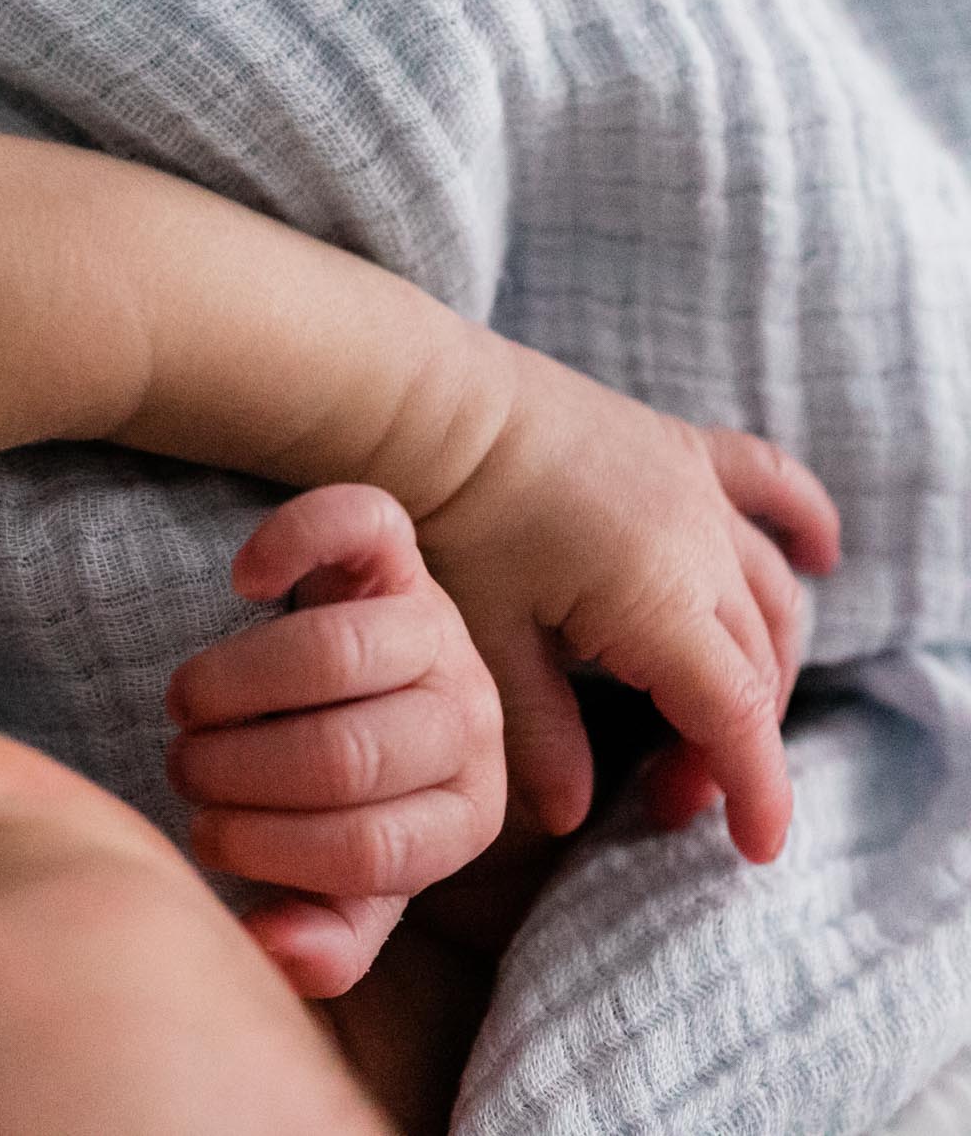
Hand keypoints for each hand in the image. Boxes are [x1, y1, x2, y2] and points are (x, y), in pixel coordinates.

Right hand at [166, 484, 505, 997]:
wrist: (368, 689)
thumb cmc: (347, 799)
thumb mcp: (346, 881)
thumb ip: (327, 932)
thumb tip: (281, 953)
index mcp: (467, 815)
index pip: (369, 850)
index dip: (267, 850)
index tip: (206, 835)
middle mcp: (472, 720)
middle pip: (350, 752)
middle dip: (240, 771)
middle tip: (184, 771)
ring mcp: (438, 628)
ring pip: (340, 652)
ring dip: (236, 685)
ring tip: (188, 709)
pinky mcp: (398, 553)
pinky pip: (358, 523)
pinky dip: (294, 542)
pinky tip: (244, 581)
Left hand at [413, 340, 841, 862]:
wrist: (432, 407)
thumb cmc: (450, 520)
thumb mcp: (489, 640)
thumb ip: (538, 732)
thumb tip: (569, 815)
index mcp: (659, 601)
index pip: (732, 715)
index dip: (754, 787)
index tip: (755, 847)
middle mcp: (702, 546)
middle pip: (751, 668)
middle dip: (728, 746)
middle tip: (669, 798)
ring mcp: (698, 492)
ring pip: (771, 595)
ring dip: (759, 665)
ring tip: (712, 722)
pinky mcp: (679, 449)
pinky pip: (769, 483)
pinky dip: (804, 523)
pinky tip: (822, 557)